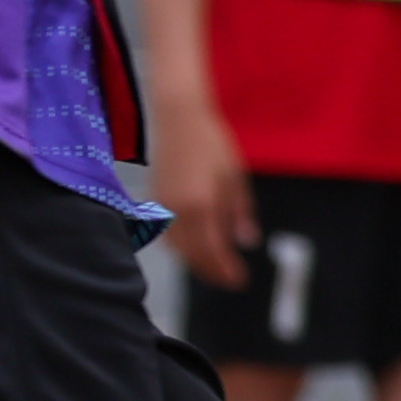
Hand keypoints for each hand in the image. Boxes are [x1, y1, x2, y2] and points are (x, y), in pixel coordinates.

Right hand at [150, 92, 259, 288]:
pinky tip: (195, 247)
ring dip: (196, 261)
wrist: (179, 119)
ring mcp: (163, 206)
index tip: (240, 280)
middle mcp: (178, 211)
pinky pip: (167, 234)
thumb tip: (246, 242)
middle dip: (212, 270)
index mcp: (201, 206)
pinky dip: (182, 247)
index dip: (226, 269)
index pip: (213, 250)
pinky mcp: (155, 200)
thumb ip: (239, 213)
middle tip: (231, 280)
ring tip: (216, 267)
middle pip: (193, 254)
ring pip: (178, 248)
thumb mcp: (235, 179)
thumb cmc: (213, 145)